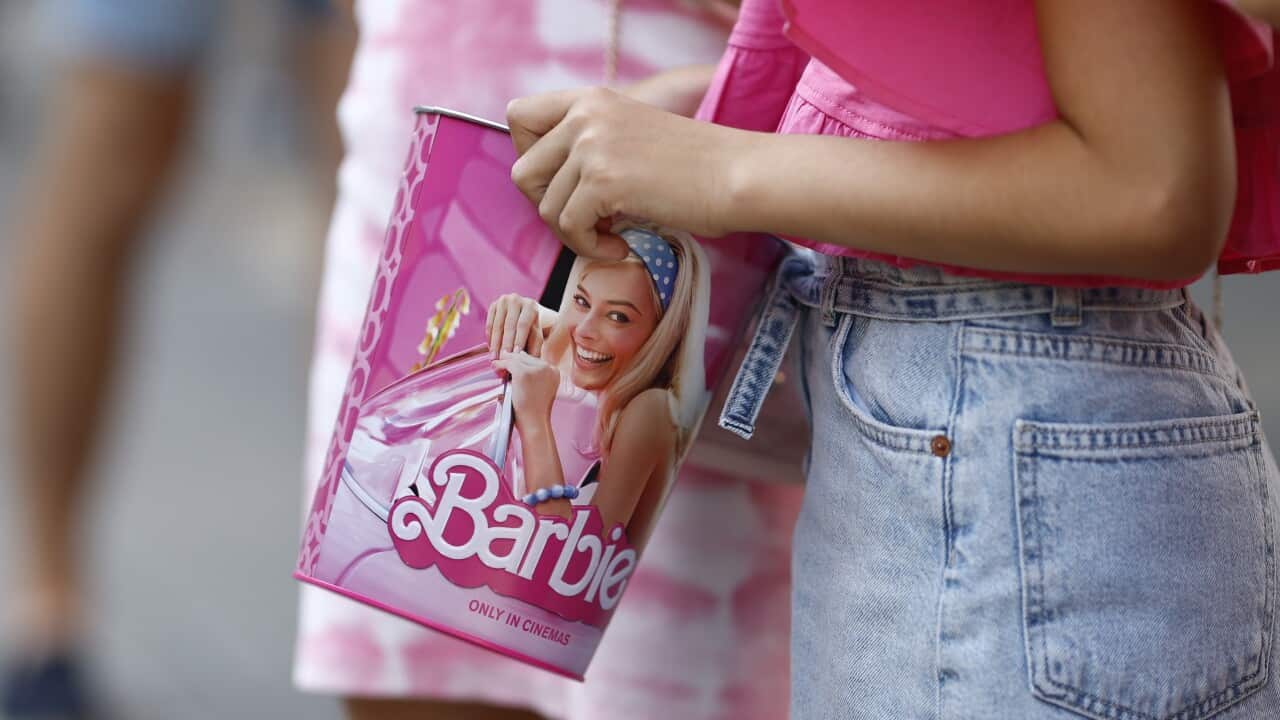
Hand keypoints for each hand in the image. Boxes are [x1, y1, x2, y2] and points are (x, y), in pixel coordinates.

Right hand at [485, 293, 545, 358]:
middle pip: (509, 325)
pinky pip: (490, 324)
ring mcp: (503, 301)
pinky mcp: (493, 305)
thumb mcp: (537, 335)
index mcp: (530, 305)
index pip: (522, 324)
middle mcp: (516, 300)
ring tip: (494, 358)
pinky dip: (490, 338)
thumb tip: (527, 359)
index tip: (514, 355)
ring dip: (495, 343)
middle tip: (502, 358)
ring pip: (497, 325)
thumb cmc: (532, 328)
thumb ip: (534, 346)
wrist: (525, 312)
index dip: (518, 340)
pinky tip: (491, 349)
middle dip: (505, 343)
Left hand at [492, 350, 559, 426]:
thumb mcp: (541, 390)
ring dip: (505, 361)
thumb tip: (521, 356)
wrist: (534, 423)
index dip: (521, 362)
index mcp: (554, 371)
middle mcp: (548, 367)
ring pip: (516, 359)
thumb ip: (534, 375)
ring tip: (497, 366)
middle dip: (512, 360)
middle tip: (501, 363)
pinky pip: (508, 363)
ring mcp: (536, 369)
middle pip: (525, 357)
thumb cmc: (534, 411)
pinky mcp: (523, 372)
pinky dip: (500, 365)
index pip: (534, 360)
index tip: (511, 366)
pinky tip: (495, 367)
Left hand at [506, 87, 745, 257]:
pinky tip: (621, 245)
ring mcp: (592, 146)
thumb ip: (590, 147)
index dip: (529, 157)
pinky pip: (568, 228)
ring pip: (545, 207)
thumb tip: (547, 189)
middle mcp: (585, 115)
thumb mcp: (631, 137)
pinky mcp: (603, 181)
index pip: (519, 115)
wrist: (737, 176)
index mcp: (590, 100)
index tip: (561, 181)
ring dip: (575, 233)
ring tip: (613, 234)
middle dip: (549, 205)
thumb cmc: (695, 168)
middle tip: (587, 218)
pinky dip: (591, 247)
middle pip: (523, 172)